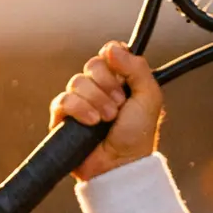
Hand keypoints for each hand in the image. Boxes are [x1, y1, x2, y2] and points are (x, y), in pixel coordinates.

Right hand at [49, 41, 163, 180]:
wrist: (121, 164)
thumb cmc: (138, 135)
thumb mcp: (149, 98)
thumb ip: (138, 69)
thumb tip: (112, 48)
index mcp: (119, 80)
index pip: (109, 53)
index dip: (114, 61)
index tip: (123, 78)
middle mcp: (98, 87)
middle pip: (92, 65)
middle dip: (108, 86)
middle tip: (119, 106)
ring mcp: (79, 101)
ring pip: (77, 82)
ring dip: (96, 101)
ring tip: (107, 120)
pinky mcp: (63, 116)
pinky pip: (63, 100)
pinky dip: (79, 110)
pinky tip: (92, 122)